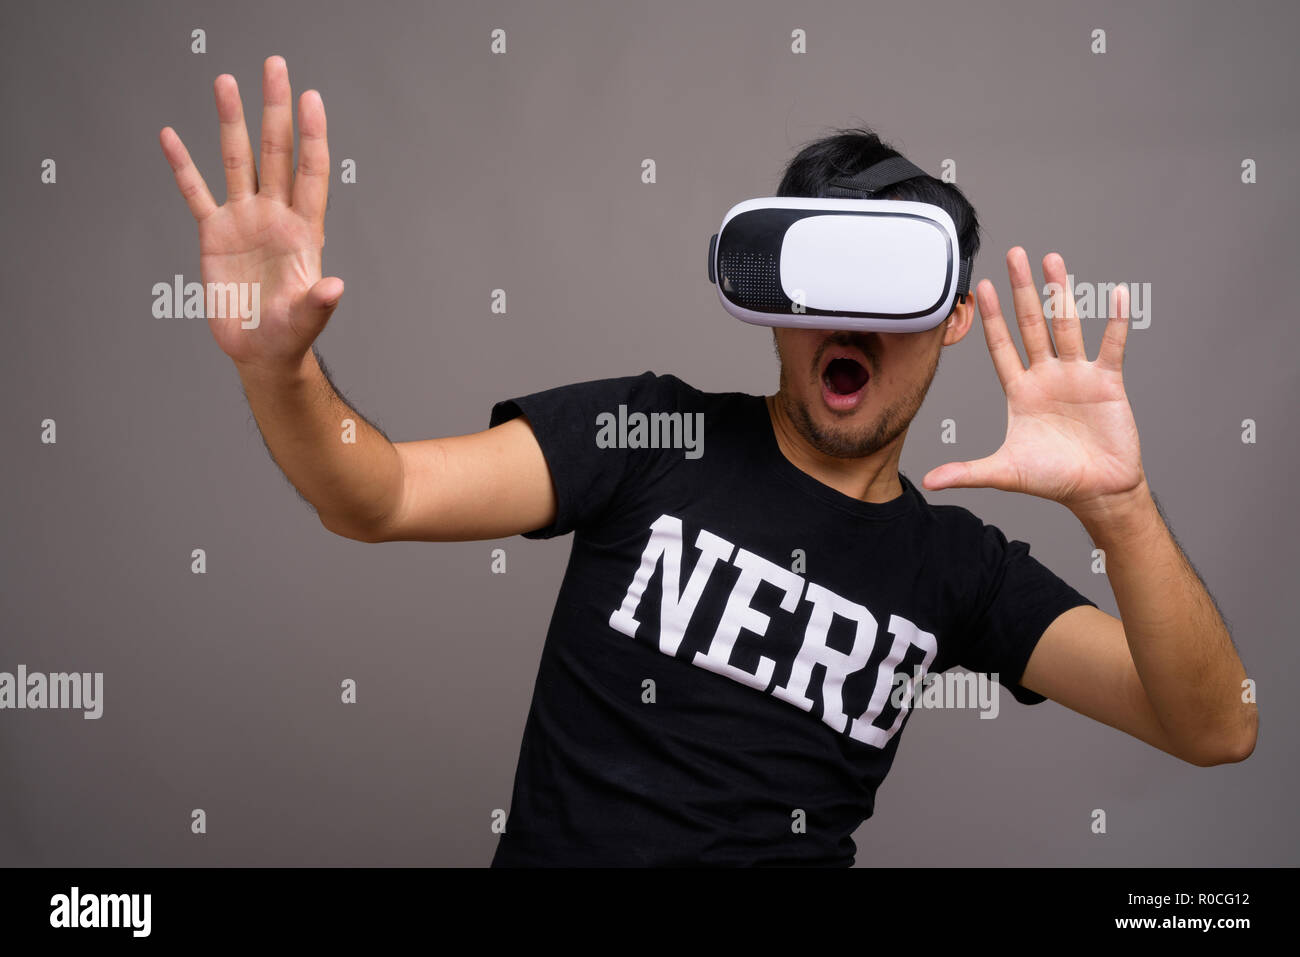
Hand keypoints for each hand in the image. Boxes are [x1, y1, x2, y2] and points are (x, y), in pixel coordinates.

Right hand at [158, 56, 340, 372]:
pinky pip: (196, 193)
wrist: (260, 351)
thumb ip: (319, 303)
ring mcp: (244, 221)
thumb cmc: (289, 335)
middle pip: (276, 152)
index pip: (310, 172)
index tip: (311, 98)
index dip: (312, 136)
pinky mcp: (214, 235)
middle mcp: (274, 215)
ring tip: (225, 81)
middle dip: (275, 109)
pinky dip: (182, 166)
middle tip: (274, 65)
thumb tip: (335, 286)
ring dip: (231, 122)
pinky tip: (171, 136)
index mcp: (302, 230)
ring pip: (237, 160)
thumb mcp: (306, 320)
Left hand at [922, 248, 1146, 516]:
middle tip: (1014, 255)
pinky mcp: (1107, 382)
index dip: (990, 318)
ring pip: (1067, 325)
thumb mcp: (1004, 472)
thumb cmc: (1053, 479)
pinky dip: (1114, 321)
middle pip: (1031, 324)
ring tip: (1052, 260)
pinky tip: (1115, 293)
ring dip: (1060, 293)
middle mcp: (1046, 376)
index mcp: (1020, 391)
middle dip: (1022, 290)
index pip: (1001, 346)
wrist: (1098, 490)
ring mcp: (1076, 375)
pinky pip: (1111, 345)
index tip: (979, 287)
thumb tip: (927, 481)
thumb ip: (966, 471)